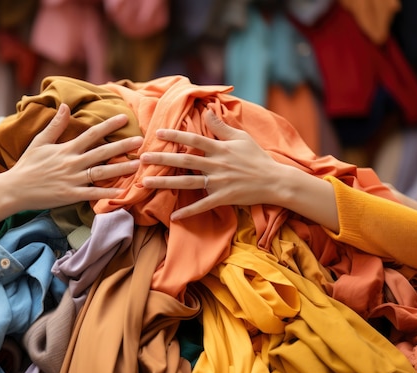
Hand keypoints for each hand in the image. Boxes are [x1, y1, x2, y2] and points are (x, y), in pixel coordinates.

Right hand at [0, 103, 141, 235]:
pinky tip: (122, 191)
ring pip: (101, 172)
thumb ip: (55, 125)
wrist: (14, 188)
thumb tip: (65, 105)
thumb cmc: (27, 165)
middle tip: (141, 140)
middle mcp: (72, 163)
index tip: (124, 118)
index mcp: (66, 149)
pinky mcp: (70, 195)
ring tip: (138, 164)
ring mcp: (72, 180)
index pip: (92, 134)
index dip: (109, 125)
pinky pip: (92, 194)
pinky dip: (107, 193)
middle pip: (102, 152)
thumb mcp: (40, 141)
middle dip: (122, 145)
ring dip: (120, 168)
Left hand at [140, 110, 294, 219]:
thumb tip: (207, 111)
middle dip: (162, 158)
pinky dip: (188, 212)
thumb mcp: (241, 137)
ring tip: (146, 181)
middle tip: (142, 158)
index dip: (175, 134)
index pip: (194, 139)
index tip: (158, 133)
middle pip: (184, 160)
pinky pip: (202, 206)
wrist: (274, 181)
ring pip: (187, 182)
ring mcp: (218, 182)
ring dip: (165, 183)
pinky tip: (173, 217)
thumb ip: (222, 126)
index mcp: (220, 148)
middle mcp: (216, 164)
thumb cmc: (257, 157)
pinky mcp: (222, 198)